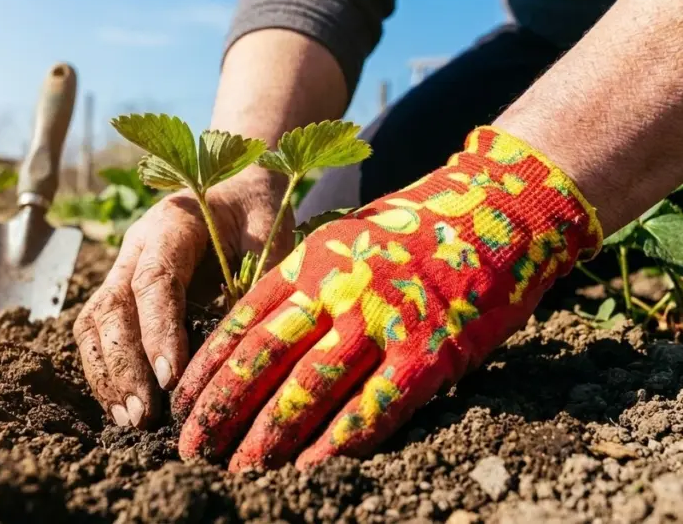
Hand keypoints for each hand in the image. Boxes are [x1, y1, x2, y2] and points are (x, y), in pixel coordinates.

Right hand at [73, 167, 292, 427]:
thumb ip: (258, 277)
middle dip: (124, 365)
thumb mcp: (269, 232)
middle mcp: (136, 246)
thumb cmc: (256, 210)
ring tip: (130, 420)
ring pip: (94, 322)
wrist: (237, 185)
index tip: (169, 378)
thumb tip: (246, 340)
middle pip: (112, 307)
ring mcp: (123, 268)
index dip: (157, 331)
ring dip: (108, 374)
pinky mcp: (122, 291)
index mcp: (172, 224)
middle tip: (144, 414)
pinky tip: (122, 406)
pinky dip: (105, 371)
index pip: (154, 280)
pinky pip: (98, 332)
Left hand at [171, 127, 602, 469]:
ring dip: (268, 437)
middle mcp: (338, 289)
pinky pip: (373, 409)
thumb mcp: (351, 237)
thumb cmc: (421, 228)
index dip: (208, 368)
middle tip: (190, 449)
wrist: (501, 210)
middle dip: (221, 409)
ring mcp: (382, 321)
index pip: (243, 321)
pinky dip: (337, 446)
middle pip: (263, 360)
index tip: (181, 403)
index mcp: (314, 258)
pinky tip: (308, 472)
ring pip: (308, 390)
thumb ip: (308, 279)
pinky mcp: (427, 353)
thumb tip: (261, 332)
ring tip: (237, 471)